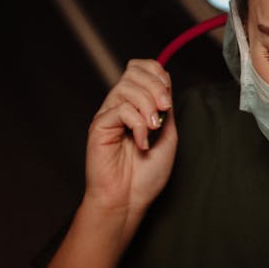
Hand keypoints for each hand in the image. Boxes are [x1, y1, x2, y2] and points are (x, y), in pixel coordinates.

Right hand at [84, 59, 176, 218]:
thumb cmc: (146, 173)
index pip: (143, 68)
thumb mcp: (167, 133)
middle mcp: (121, 104)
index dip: (158, 74)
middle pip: (134, 71)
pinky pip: (121, 109)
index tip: (169, 99)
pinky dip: (138, 124)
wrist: (129, 199)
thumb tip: (165, 80)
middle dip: (156, 88)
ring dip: (148, 106)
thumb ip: (165, 106)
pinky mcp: (99, 126)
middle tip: (164, 111)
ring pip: (127, 87)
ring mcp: (109, 114)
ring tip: (153, 129)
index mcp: (137, 103)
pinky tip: (141, 142)